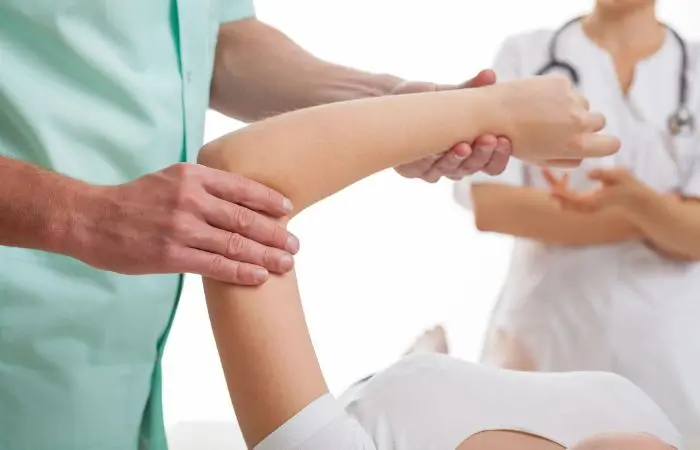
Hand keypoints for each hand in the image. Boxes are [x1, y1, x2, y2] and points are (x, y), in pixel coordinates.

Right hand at [71, 163, 298, 284]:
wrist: (91, 218)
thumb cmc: (135, 200)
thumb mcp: (170, 178)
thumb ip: (204, 185)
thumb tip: (241, 197)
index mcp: (193, 176)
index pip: (242, 187)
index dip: (269, 200)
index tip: (289, 210)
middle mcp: (191, 199)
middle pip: (245, 218)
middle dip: (275, 234)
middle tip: (295, 245)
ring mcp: (182, 228)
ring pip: (235, 243)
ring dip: (266, 255)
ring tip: (287, 263)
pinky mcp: (172, 255)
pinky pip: (215, 265)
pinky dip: (241, 271)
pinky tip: (260, 275)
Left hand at [393, 69, 511, 181]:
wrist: (393, 101)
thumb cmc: (427, 101)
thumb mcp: (451, 95)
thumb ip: (471, 89)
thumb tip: (490, 74)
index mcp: (472, 150)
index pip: (492, 163)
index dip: (500, 156)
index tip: (505, 139)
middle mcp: (456, 164)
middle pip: (475, 169)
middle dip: (483, 155)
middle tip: (489, 139)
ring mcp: (435, 169)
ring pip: (454, 172)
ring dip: (461, 159)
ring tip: (465, 145)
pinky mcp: (414, 169)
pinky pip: (430, 170)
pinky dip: (438, 161)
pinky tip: (442, 150)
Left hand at [493, 75, 619, 165]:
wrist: (492, 114)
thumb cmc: (515, 141)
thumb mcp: (542, 158)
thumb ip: (568, 158)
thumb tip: (587, 151)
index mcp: (576, 146)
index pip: (613, 144)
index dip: (605, 143)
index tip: (595, 141)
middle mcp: (579, 122)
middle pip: (599, 121)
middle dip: (586, 124)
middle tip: (562, 126)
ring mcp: (572, 100)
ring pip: (583, 103)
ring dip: (570, 107)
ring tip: (542, 113)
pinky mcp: (561, 82)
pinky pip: (567, 89)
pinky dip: (556, 93)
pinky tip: (535, 100)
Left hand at [545, 167, 652, 212]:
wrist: (638, 203)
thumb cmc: (631, 187)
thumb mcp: (621, 177)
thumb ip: (605, 174)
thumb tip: (589, 173)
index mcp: (592, 202)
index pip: (570, 199)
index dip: (559, 191)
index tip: (550, 181)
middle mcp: (586, 208)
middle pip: (563, 201)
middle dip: (553, 187)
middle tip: (543, 170)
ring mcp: (586, 208)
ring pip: (564, 201)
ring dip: (556, 188)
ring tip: (547, 171)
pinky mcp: (586, 205)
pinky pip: (570, 199)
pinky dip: (563, 189)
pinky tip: (564, 177)